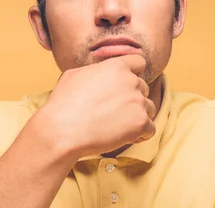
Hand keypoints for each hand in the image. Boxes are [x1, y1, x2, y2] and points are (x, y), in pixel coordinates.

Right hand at [37, 54, 156, 157]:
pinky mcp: (141, 123)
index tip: (126, 88)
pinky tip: (125, 137)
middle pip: (144, 89)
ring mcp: (138, 102)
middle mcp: (131, 81)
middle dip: (133, 100)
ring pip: (149, 109)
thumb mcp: (74, 75)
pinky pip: (150, 129)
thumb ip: (94, 72)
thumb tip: (97, 74)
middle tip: (115, 114)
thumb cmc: (63, 105)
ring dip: (138, 118)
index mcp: (117, 66)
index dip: (134, 75)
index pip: (139, 63)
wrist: (63, 131)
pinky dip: (141, 135)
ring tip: (119, 127)